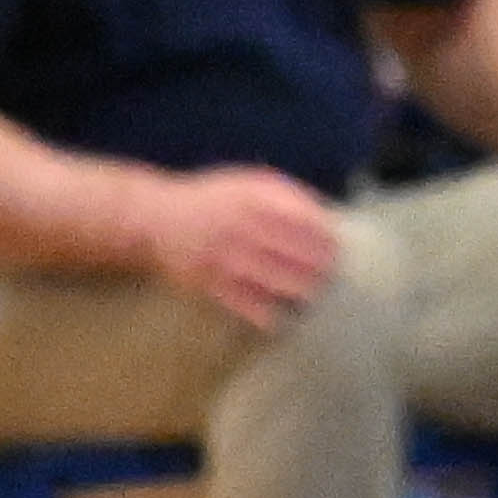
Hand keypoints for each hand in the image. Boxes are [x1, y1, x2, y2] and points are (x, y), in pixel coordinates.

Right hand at [147, 164, 346, 328]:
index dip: (326, 237)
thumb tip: (325, 214)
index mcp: (254, 198)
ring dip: (302, 290)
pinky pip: (249, 304)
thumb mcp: (248, 182)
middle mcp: (242, 226)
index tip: (339, 247)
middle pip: (296, 252)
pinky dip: (269, 313)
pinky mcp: (212, 285)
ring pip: (277, 280)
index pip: (304, 219)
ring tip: (314, 293)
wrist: (158, 220)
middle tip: (332, 274)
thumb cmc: (212, 200)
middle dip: (320, 266)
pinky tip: (282, 315)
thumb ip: (285, 195)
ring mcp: (227, 258)